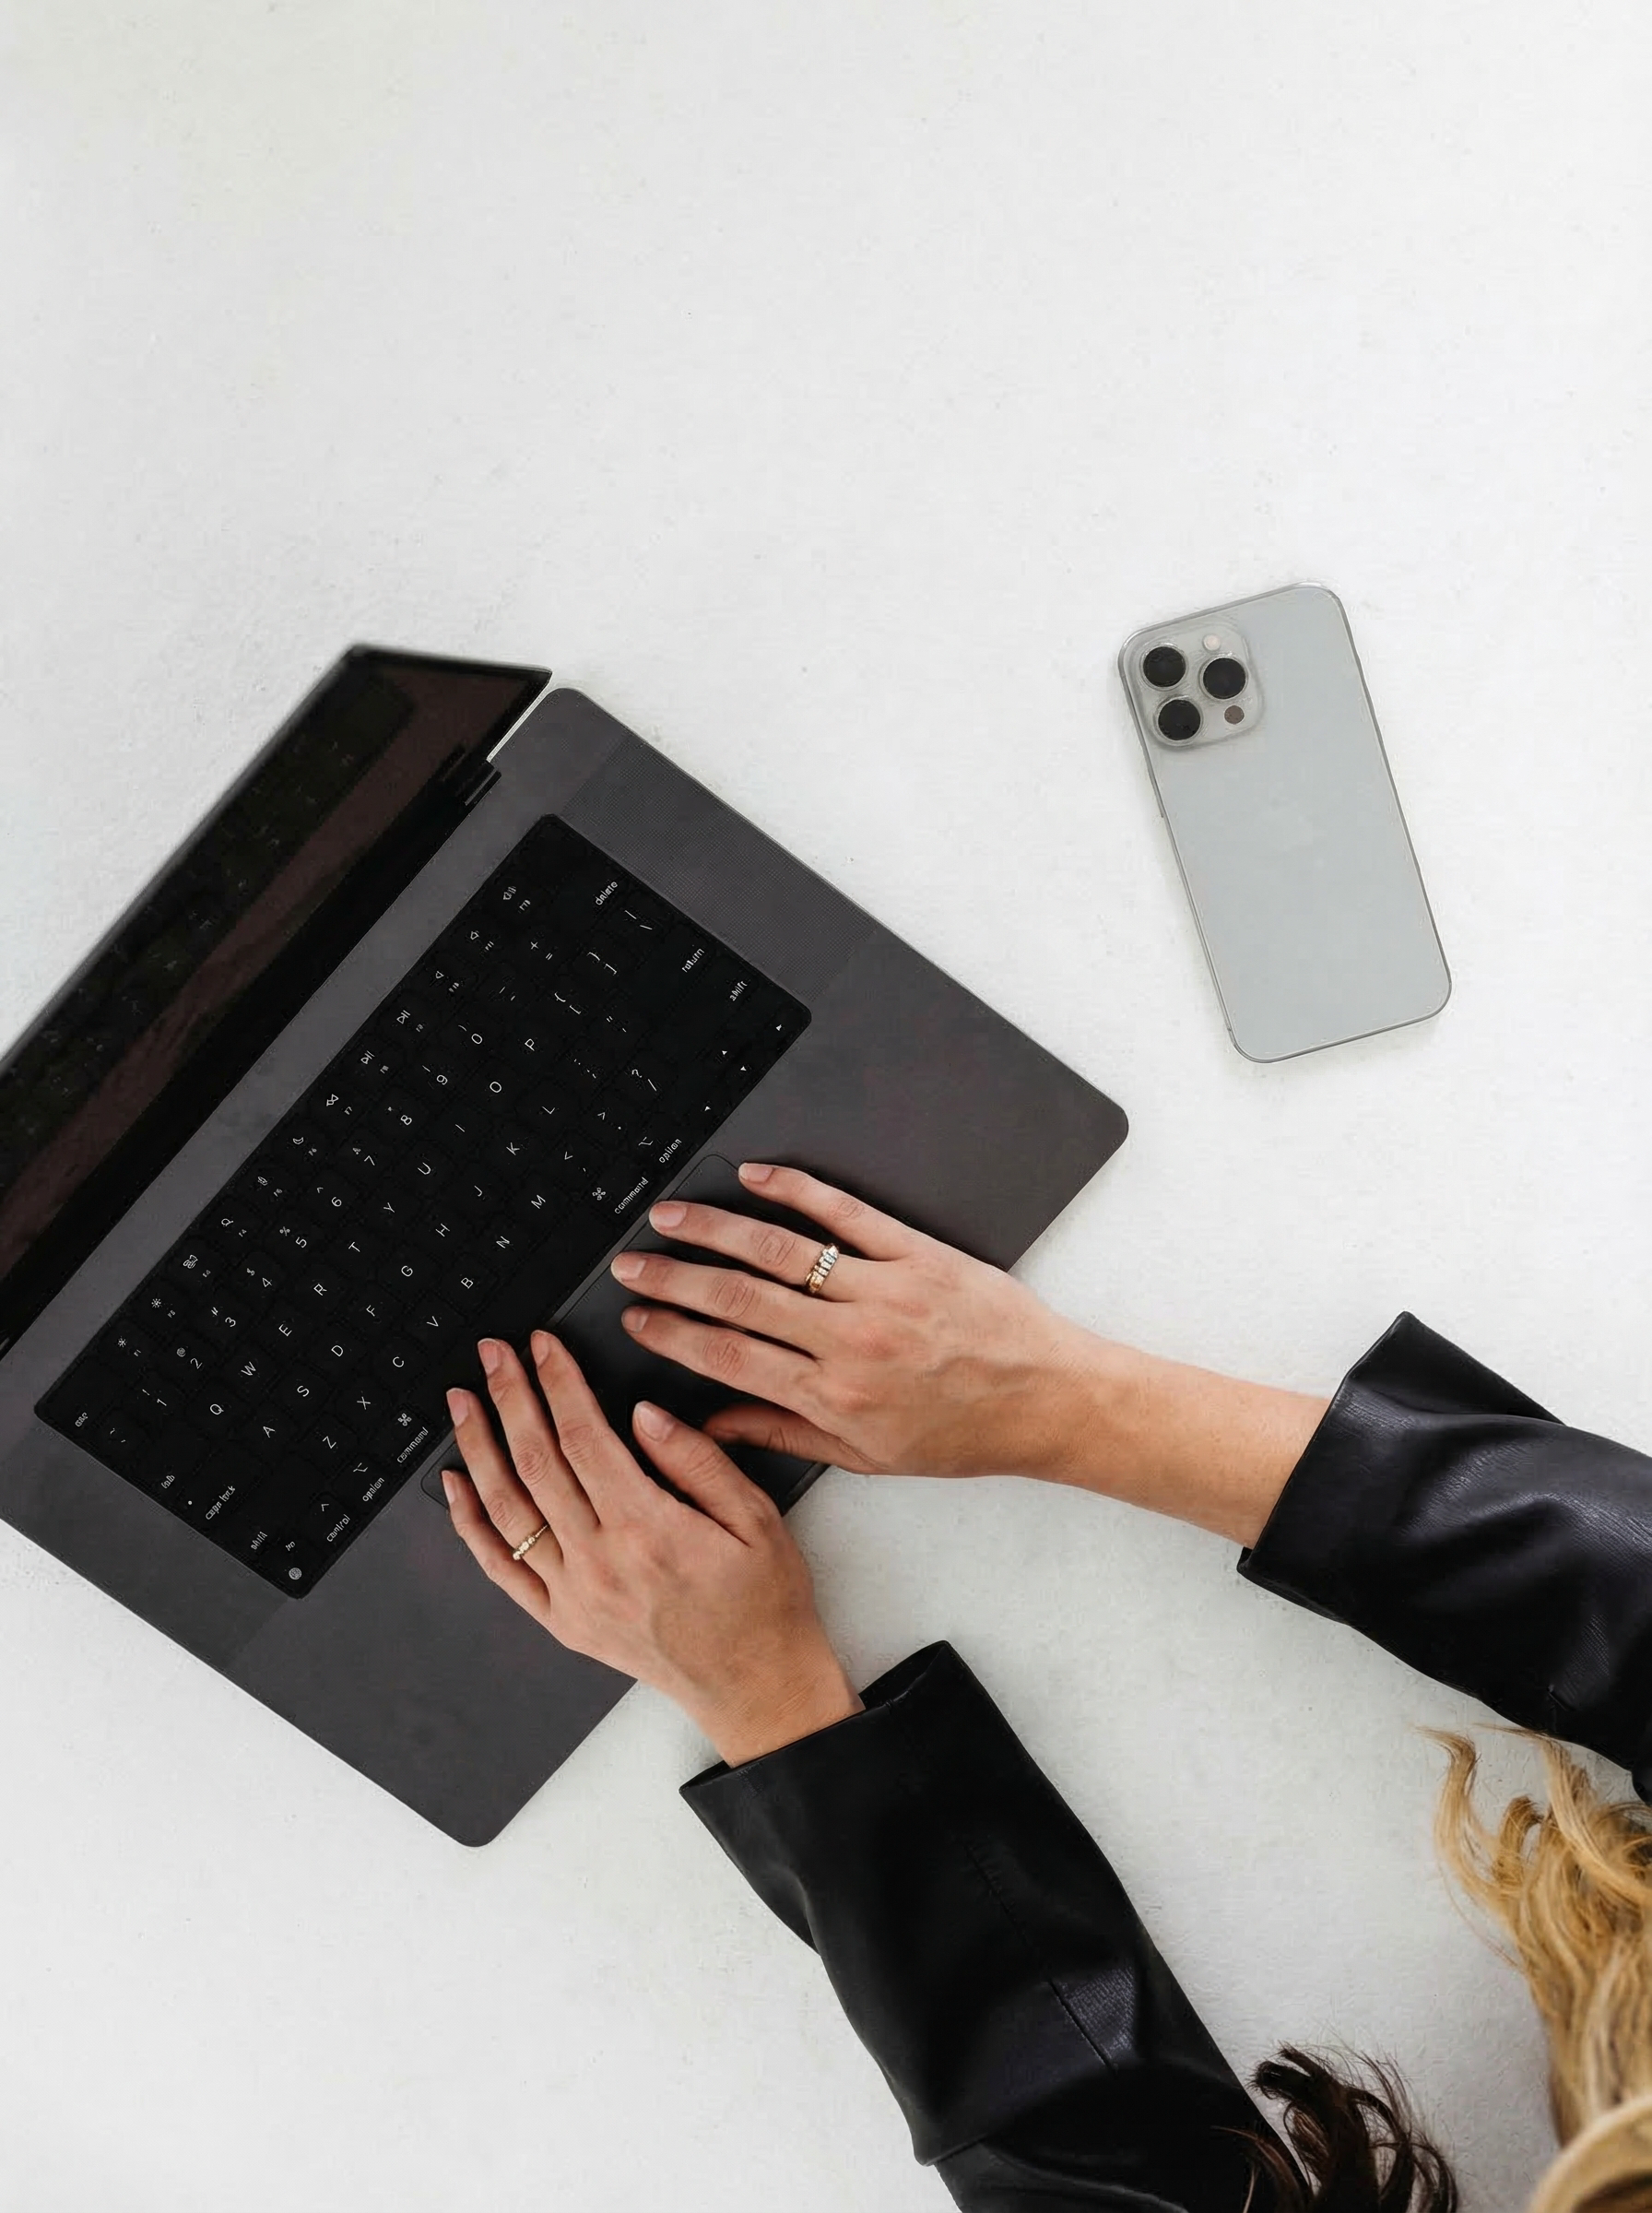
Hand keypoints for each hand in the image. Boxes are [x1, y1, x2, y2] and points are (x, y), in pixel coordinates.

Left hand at [441, 1329, 861, 1765]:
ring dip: (479, 1447)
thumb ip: (697, 1460)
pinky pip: (502, 1568)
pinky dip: (471, 1524)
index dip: (558, 1383)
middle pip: (536, 1462)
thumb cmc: (763, 1602)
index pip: (584, 1437)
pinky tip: (458, 1485)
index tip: (543, 1345)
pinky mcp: (562, 1622)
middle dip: (510, 1397)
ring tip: (464, 1402)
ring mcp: (573, 1596)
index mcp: (648, 1529)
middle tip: (493, 1354)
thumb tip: (643, 1414)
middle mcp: (600, 1562)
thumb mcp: (756, 1517)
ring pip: (508, 1509)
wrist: (755, 1685)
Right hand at [609, 1162, 1099, 1481]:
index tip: (636, 1317)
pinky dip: (795, 1189)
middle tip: (631, 1265)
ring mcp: (885, 1290)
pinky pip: (844, 1213)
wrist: (1046, 1399)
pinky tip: (755, 1175)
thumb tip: (714, 1422)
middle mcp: (853, 1342)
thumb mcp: (868, 1457)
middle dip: (674, 1279)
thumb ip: (784, 1434)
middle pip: (739, 1298)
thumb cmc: (963, 1433)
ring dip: (715, 1229)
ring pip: (780, 1251)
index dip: (674, 1333)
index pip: (730, 1357)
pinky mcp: (917, 1253)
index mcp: (836, 1397)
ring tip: (671, 1216)